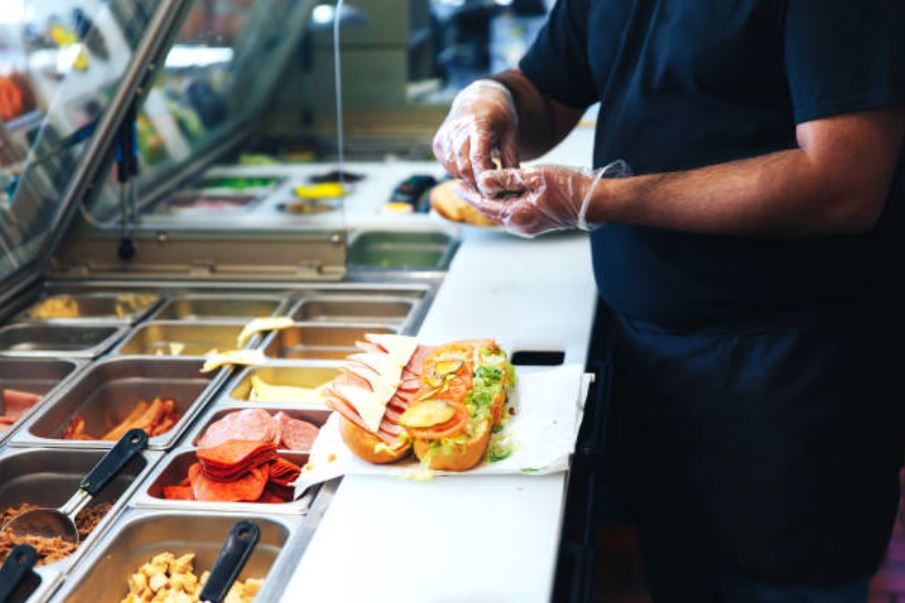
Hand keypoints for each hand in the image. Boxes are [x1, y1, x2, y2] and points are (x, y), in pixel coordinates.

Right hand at [433, 80, 519, 187]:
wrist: (477, 99)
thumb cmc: (498, 117)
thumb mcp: (511, 133)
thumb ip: (511, 159)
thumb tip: (514, 186)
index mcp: (478, 124)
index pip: (477, 157)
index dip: (484, 177)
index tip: (493, 190)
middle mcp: (457, 129)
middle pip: (463, 167)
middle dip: (476, 183)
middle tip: (491, 188)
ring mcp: (445, 136)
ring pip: (453, 169)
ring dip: (468, 178)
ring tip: (486, 169)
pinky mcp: (438, 144)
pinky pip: (447, 167)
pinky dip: (459, 172)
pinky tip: (474, 164)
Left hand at [456, 161, 630, 236]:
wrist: (596, 202)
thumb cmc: (569, 186)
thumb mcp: (535, 176)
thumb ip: (507, 179)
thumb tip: (482, 180)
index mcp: (518, 215)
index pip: (484, 205)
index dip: (468, 194)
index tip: (455, 184)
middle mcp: (521, 226)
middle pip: (489, 213)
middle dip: (474, 199)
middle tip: (460, 186)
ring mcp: (529, 228)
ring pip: (500, 215)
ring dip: (487, 203)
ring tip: (476, 188)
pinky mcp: (536, 225)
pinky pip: (512, 215)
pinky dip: (502, 204)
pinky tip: (499, 194)